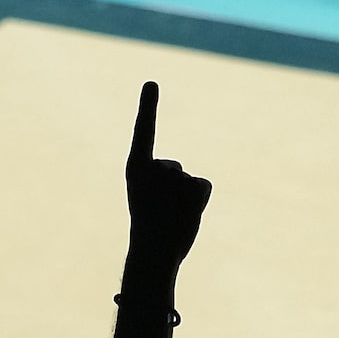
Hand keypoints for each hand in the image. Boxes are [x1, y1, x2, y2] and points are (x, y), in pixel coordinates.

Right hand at [125, 81, 210, 273]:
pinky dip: (199, 202)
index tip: (151, 83)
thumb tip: (188, 183)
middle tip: (161, 211)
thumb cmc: (149, 230)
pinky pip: (202, 186)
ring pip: (189, 181)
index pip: (144, 132)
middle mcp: (154, 167)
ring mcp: (175, 176)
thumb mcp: (148, 201)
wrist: (153, 255)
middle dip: (173, 189)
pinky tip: (186, 215)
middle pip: (174, 168)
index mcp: (135, 168)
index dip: (148, 107)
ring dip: (186, 199)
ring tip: (171, 216)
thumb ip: (162, 184)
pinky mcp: (195, 185)